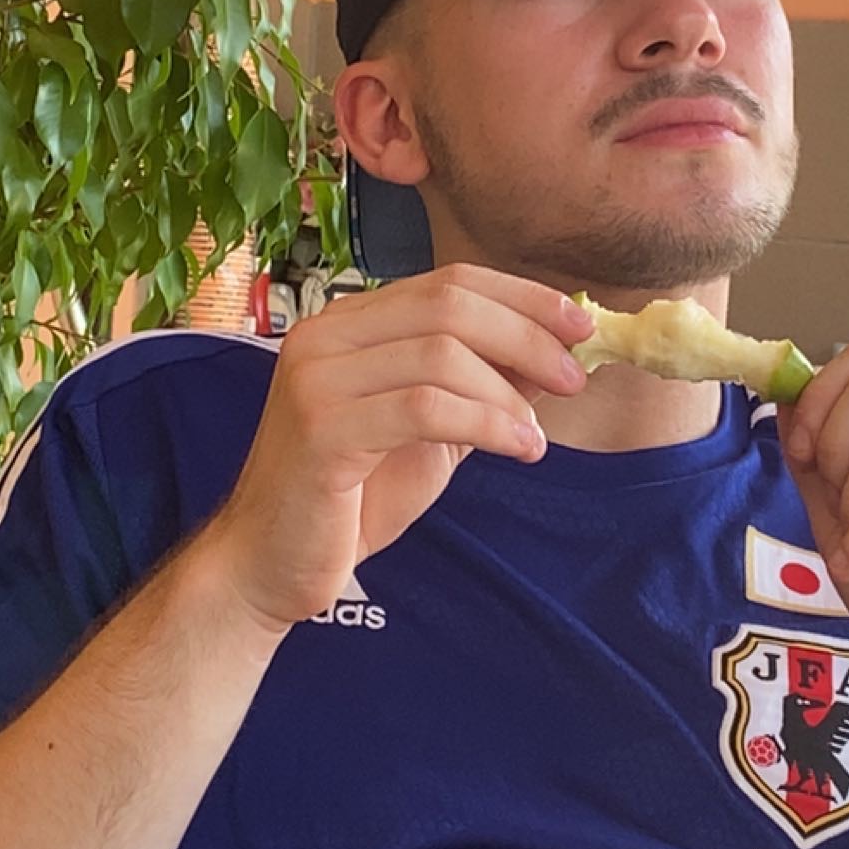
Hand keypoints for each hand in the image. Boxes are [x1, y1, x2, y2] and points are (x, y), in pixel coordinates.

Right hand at [197, 264, 590, 633]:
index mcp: (349, 324)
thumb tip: (553, 354)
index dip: (522, 297)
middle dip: (527, 336)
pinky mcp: (321, 429)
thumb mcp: (428, 432)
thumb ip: (477, 388)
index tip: (580, 326)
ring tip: (536, 435)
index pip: (448, 282)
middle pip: (449, 306)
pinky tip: (519, 448)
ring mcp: (317, 378)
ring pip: (441, 354)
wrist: (269, 566)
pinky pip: (425, 408)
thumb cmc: (350, 500)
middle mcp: (325, 336)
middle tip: (575, 376)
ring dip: (509, 392)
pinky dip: (488, 424)